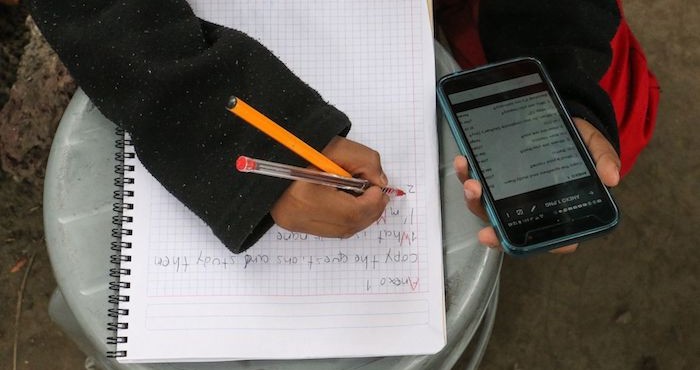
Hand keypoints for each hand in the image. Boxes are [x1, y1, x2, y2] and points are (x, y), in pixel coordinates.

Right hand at [271, 136, 389, 237]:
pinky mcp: (296, 225)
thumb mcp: (336, 146)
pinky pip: (331, 229)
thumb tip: (380, 184)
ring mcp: (295, 224)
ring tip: (368, 198)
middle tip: (380, 196)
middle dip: (371, 212)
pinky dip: (348, 219)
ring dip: (361, 217)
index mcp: (303, 196)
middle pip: (348, 226)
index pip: (349, 212)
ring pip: (342, 231)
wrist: (271, 155)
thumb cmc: (301, 148)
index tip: (379, 189)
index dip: (371, 203)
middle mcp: (297, 216)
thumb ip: (365, 161)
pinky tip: (351, 203)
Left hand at [454, 118, 620, 253]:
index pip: (545, 239)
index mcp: (558, 210)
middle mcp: (530, 208)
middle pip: (507, 227)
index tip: (501, 239)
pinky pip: (477, 182)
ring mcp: (508, 196)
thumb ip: (603, 159)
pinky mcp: (493, 178)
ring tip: (472, 181)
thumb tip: (612, 178)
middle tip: (481, 208)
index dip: (524, 245)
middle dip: (491, 224)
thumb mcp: (594, 145)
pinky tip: (464, 160)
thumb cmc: (578, 139)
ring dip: (474, 198)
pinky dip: (468, 174)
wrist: (556, 116)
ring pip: (487, 208)